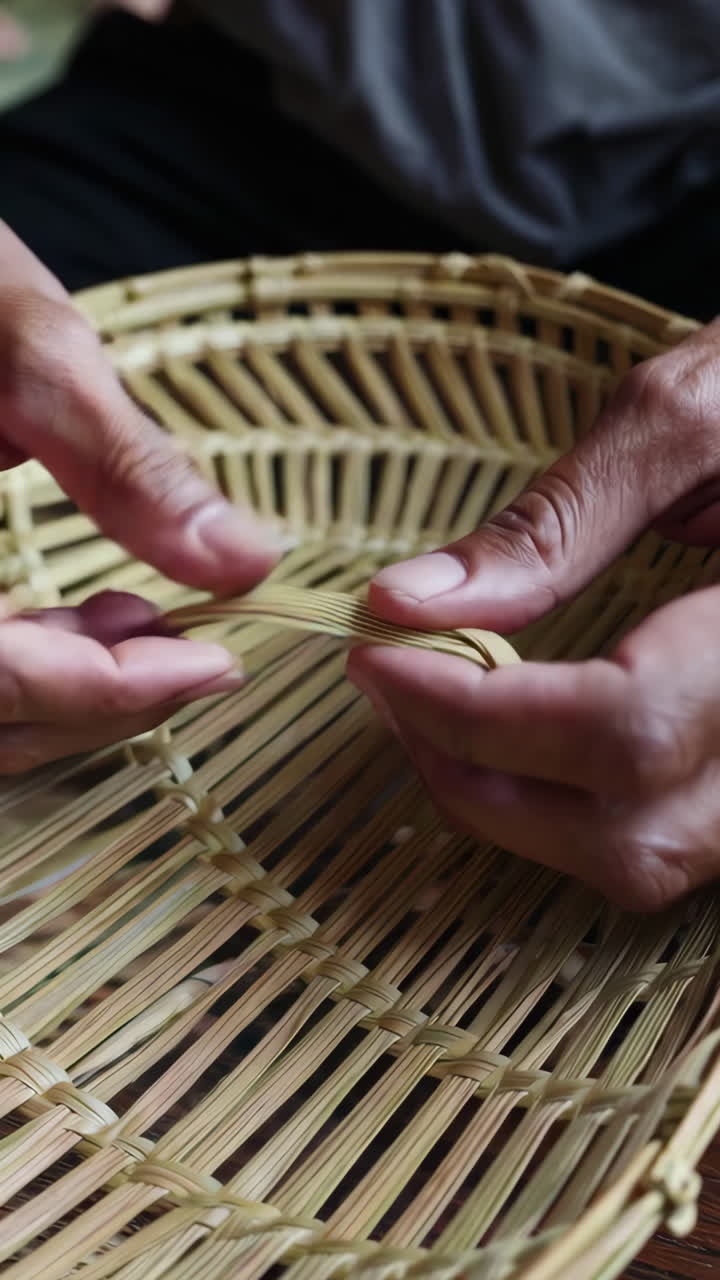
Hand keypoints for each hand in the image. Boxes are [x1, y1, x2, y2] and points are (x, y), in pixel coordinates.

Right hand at [0, 221, 279, 770]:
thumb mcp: (31, 354)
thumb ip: (130, 467)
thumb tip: (248, 558)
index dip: (110, 688)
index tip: (217, 663)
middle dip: (107, 697)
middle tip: (205, 656)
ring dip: (81, 688)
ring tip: (159, 626)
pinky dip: (47, 661)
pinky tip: (107, 617)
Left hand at [348, 319, 719, 910]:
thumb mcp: (690, 417)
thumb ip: (555, 523)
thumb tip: (408, 604)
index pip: (620, 728)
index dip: (475, 711)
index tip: (376, 655)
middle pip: (629, 838)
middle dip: (476, 779)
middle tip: (394, 690)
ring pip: (647, 862)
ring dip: (516, 808)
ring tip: (442, 711)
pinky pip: (670, 839)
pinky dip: (572, 808)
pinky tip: (523, 736)